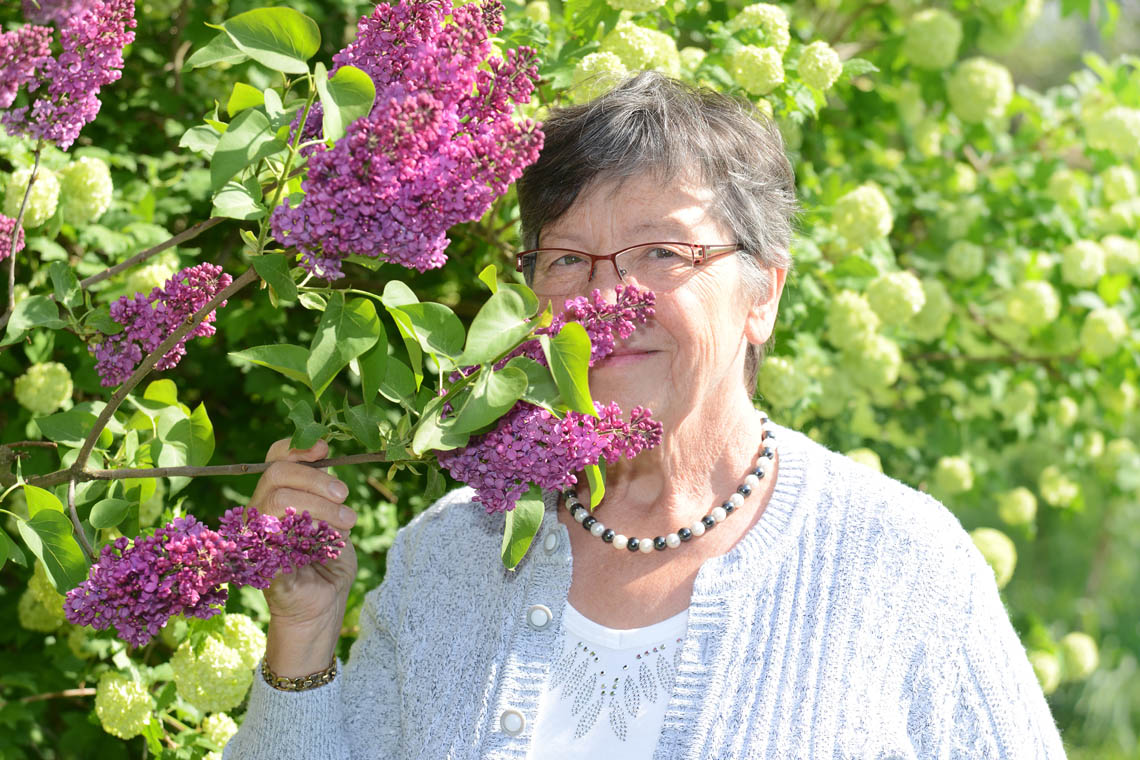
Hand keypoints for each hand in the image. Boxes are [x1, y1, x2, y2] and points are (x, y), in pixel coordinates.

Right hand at [249, 438, 357, 675]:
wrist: (324, 608)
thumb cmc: (329, 563)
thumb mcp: (334, 519)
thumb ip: (327, 490)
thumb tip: (323, 452)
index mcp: (277, 498)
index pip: (275, 461)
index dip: (296, 448)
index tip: (325, 447)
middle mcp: (259, 513)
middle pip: (276, 474)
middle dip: (316, 479)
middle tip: (344, 496)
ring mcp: (254, 537)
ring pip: (278, 499)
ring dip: (320, 505)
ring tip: (347, 522)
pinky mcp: (258, 562)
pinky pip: (277, 535)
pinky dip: (311, 534)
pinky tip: (330, 545)